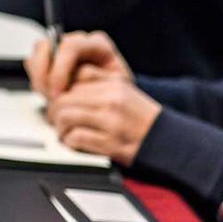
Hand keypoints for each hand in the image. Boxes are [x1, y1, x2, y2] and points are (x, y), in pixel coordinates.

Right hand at [25, 30, 132, 97]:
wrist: (116, 98)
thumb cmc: (119, 93)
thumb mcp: (115, 88)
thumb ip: (96, 80)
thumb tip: (77, 75)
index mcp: (98, 45)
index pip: (70, 47)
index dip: (60, 70)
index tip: (59, 93)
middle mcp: (79, 42)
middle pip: (47, 46)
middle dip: (45, 74)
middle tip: (51, 96)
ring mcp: (64, 49)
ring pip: (38, 54)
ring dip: (39, 77)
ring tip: (50, 96)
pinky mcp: (53, 59)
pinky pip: (35, 65)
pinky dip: (38, 80)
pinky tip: (48, 94)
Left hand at [47, 79, 161, 165]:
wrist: (168, 140)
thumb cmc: (144, 120)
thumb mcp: (125, 92)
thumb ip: (98, 86)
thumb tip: (67, 88)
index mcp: (114, 84)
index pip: (74, 78)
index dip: (61, 91)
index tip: (61, 100)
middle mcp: (111, 100)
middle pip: (64, 98)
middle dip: (54, 111)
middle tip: (57, 119)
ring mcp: (110, 121)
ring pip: (65, 117)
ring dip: (60, 127)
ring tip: (65, 131)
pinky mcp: (109, 142)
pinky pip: (76, 138)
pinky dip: (70, 142)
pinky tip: (75, 142)